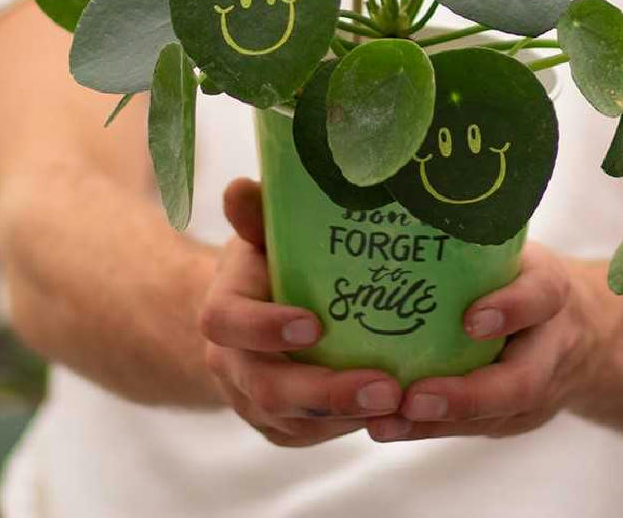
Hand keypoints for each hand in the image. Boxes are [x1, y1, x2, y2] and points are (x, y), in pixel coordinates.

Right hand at [200, 178, 403, 447]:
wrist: (253, 309)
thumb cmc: (269, 260)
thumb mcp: (263, 233)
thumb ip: (257, 216)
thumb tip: (240, 188)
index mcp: (223, 308)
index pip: (227, 322)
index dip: (265, 327)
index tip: (314, 325)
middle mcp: (230, 361)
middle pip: (266, 387)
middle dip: (324, 391)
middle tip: (384, 386)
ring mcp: (252, 398)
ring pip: (292, 420)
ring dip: (345, 414)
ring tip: (399, 402)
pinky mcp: (279, 423)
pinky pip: (310, 434)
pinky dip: (348, 426)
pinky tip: (393, 413)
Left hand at [366, 243, 583, 441]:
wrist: (585, 332)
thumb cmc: (527, 277)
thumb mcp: (518, 250)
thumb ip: (480, 237)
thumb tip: (408, 200)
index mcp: (551, 291)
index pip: (540, 296)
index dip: (510, 309)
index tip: (471, 320)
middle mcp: (549, 347)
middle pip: (521, 383)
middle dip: (466, 396)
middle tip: (413, 398)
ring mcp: (537, 391)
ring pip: (493, 416)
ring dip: (435, 423)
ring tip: (384, 423)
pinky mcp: (513, 417)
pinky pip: (473, 428)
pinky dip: (428, 429)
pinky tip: (384, 425)